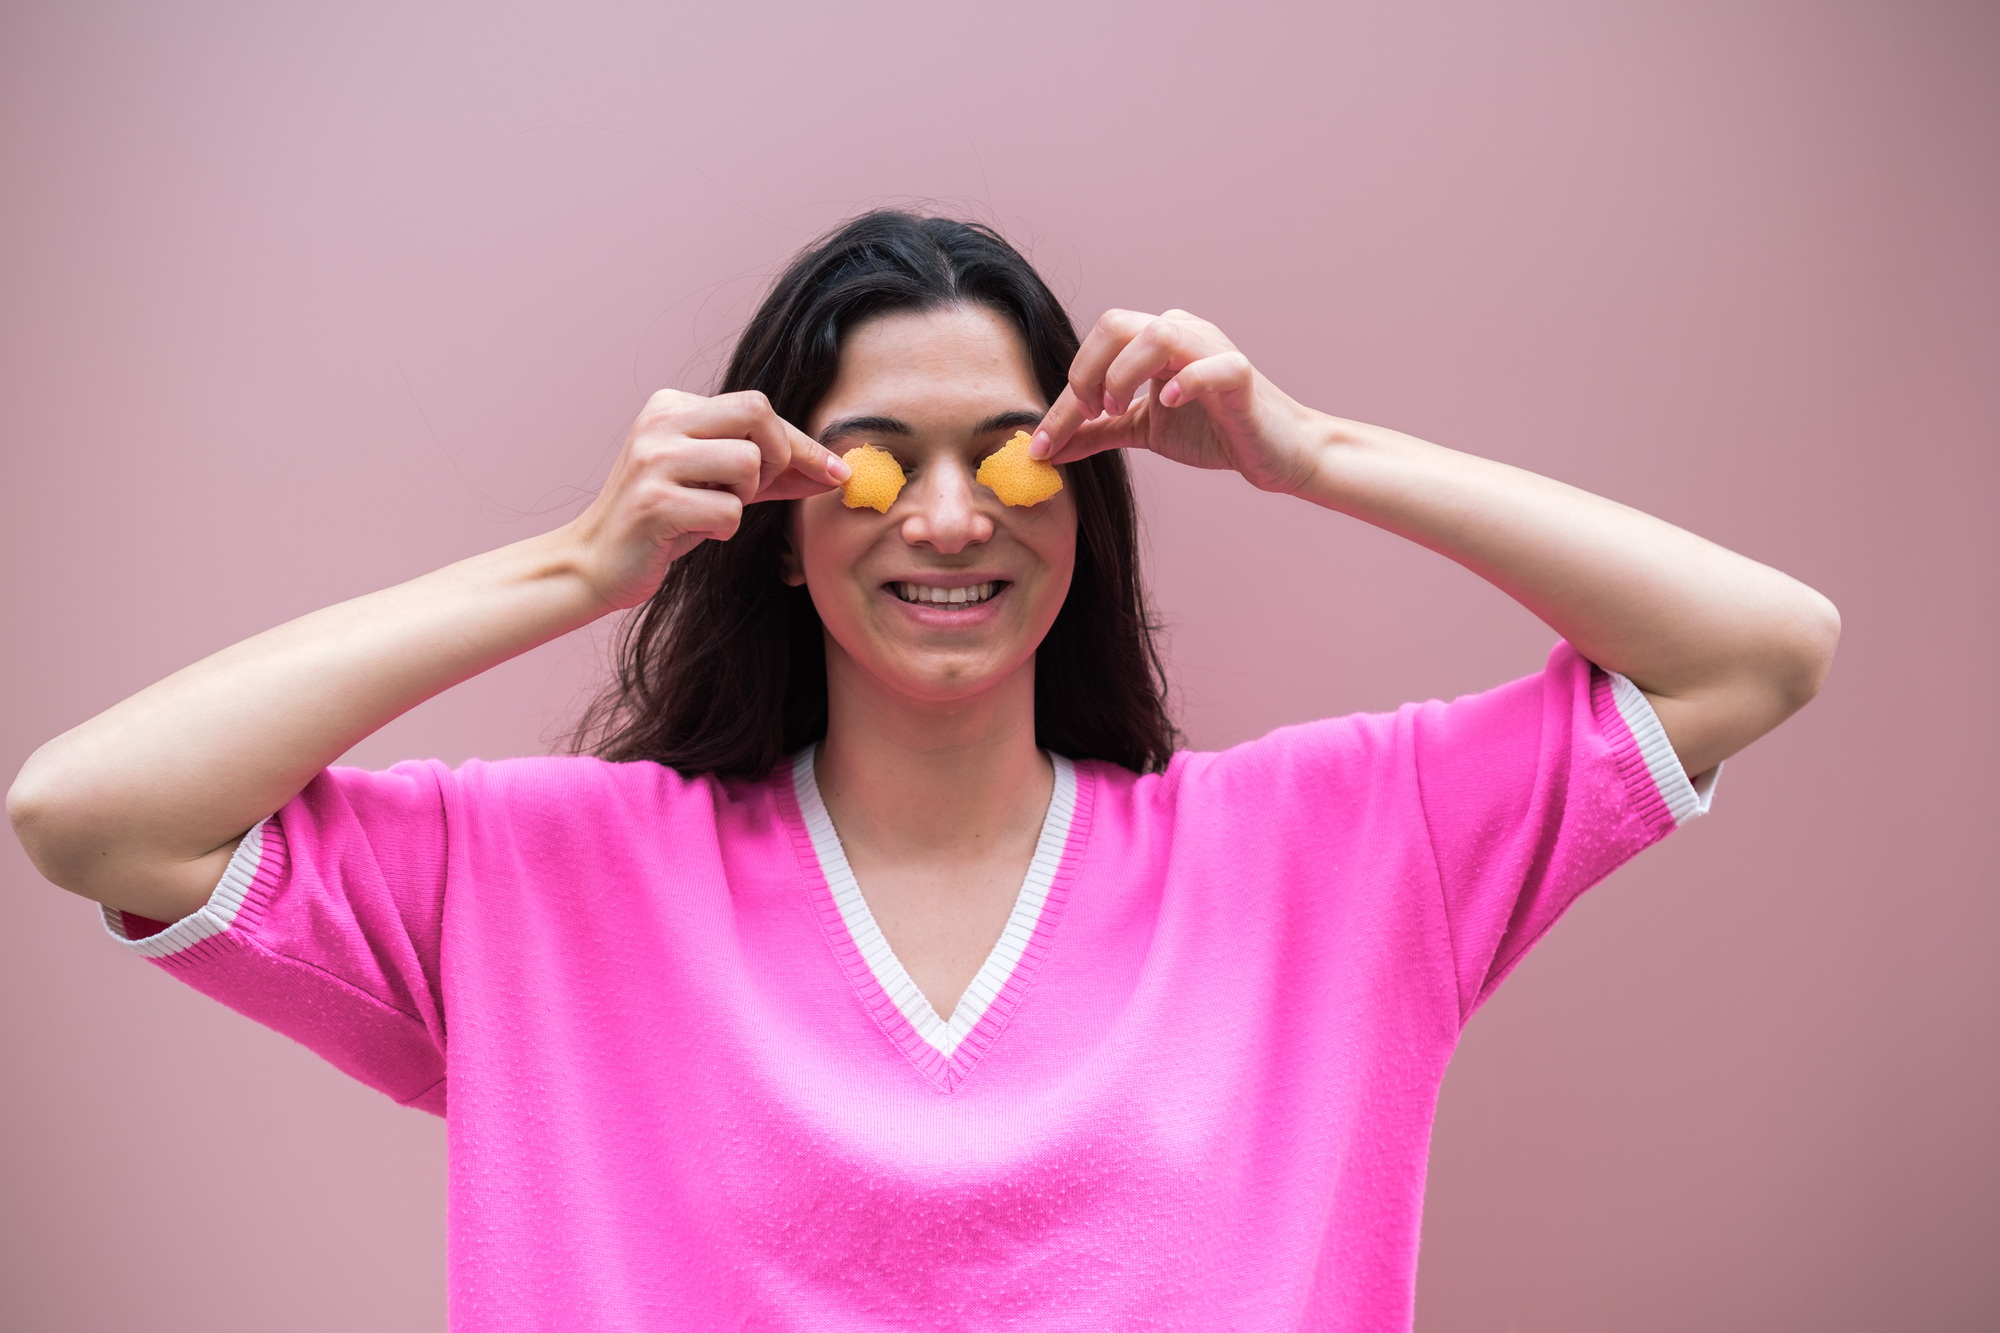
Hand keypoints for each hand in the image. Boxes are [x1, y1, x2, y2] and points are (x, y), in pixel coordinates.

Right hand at [565, 389, 850, 610]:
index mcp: (672, 406)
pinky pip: (729, 512)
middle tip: (756, 489)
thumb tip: (835, 470)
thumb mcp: (718, 484)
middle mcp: (660, 422)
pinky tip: (693, 532)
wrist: (596, 563)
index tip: (837, 471)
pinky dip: (723, 530)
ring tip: (712, 510)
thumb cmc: (665, 521)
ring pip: (748, 463)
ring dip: (744, 498)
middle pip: (758, 414)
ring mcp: (654, 460)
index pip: (758, 406)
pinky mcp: (654, 502)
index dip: (803, 442)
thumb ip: (771, 471)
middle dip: (778, 456)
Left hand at [1031, 309, 1324, 493]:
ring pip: (1158, 333)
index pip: (1096, 349)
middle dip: (1088, 372)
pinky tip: (1166, 403)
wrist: (1276, 453)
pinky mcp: (1241, 376)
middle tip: (1089, 413)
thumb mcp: (1144, 430)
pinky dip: (1184, 381)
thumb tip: (1048, 448)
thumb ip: (1097, 431)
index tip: (1043, 444)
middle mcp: (1182, 333)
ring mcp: (1213, 350)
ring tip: (1118, 408)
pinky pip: (1211, 366)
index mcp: (1155, 342)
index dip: (1063, 396)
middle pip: (1116, 324)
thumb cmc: (1214, 432)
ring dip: (1124, 372)